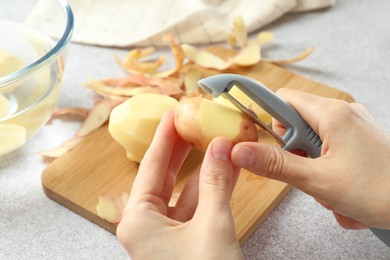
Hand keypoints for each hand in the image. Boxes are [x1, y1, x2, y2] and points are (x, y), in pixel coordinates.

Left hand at [117, 111, 243, 259]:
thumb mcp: (212, 225)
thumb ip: (215, 183)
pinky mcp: (184, 242)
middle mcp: (146, 225)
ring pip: (186, 193)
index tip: (172, 113)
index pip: (152, 166)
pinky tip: (227, 170)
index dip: (164, 137)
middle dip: (182, 149)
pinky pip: (197, 208)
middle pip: (165, 176)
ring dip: (206, 170)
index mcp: (138, 220)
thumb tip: (220, 146)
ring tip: (218, 142)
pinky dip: (213, 191)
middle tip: (191, 123)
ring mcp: (165, 234)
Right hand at [231, 89, 389, 229]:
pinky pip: (329, 149)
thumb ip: (276, 164)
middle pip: (295, 122)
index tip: (251, 132)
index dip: (264, 115)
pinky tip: (340, 189)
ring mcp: (353, 127)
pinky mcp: (359, 141)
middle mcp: (342, 114)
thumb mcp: (319, 181)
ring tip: (328, 188)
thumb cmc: (381, 191)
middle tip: (306, 173)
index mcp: (331, 114)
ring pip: (312, 141)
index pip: (282, 100)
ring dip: (311, 166)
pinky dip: (326, 170)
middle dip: (293, 152)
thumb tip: (241, 151)